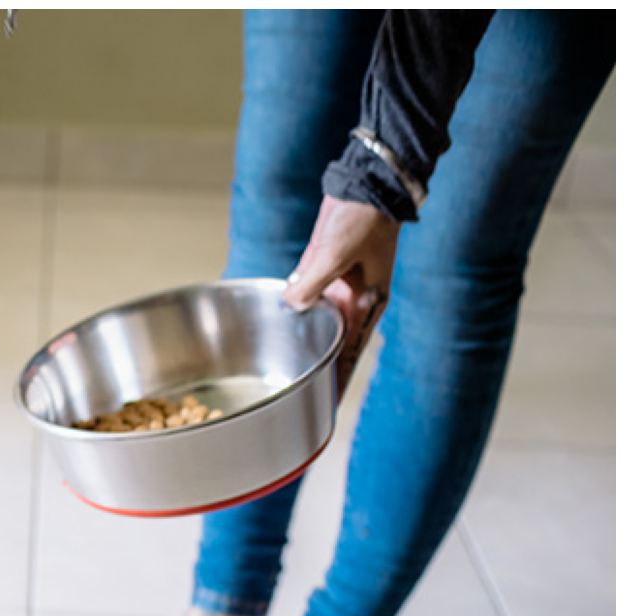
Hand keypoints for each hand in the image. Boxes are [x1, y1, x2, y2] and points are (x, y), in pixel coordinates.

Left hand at [284, 196, 400, 393]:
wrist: (364, 185)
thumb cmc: (364, 219)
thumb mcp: (336, 254)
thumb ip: (311, 283)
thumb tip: (291, 303)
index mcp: (368, 304)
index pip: (351, 352)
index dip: (338, 379)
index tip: (327, 404)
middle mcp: (352, 301)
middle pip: (331, 343)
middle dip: (316, 366)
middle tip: (297, 394)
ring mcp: (334, 286)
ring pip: (314, 321)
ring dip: (301, 337)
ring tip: (283, 366)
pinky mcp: (318, 270)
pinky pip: (302, 294)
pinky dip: (291, 306)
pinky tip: (274, 320)